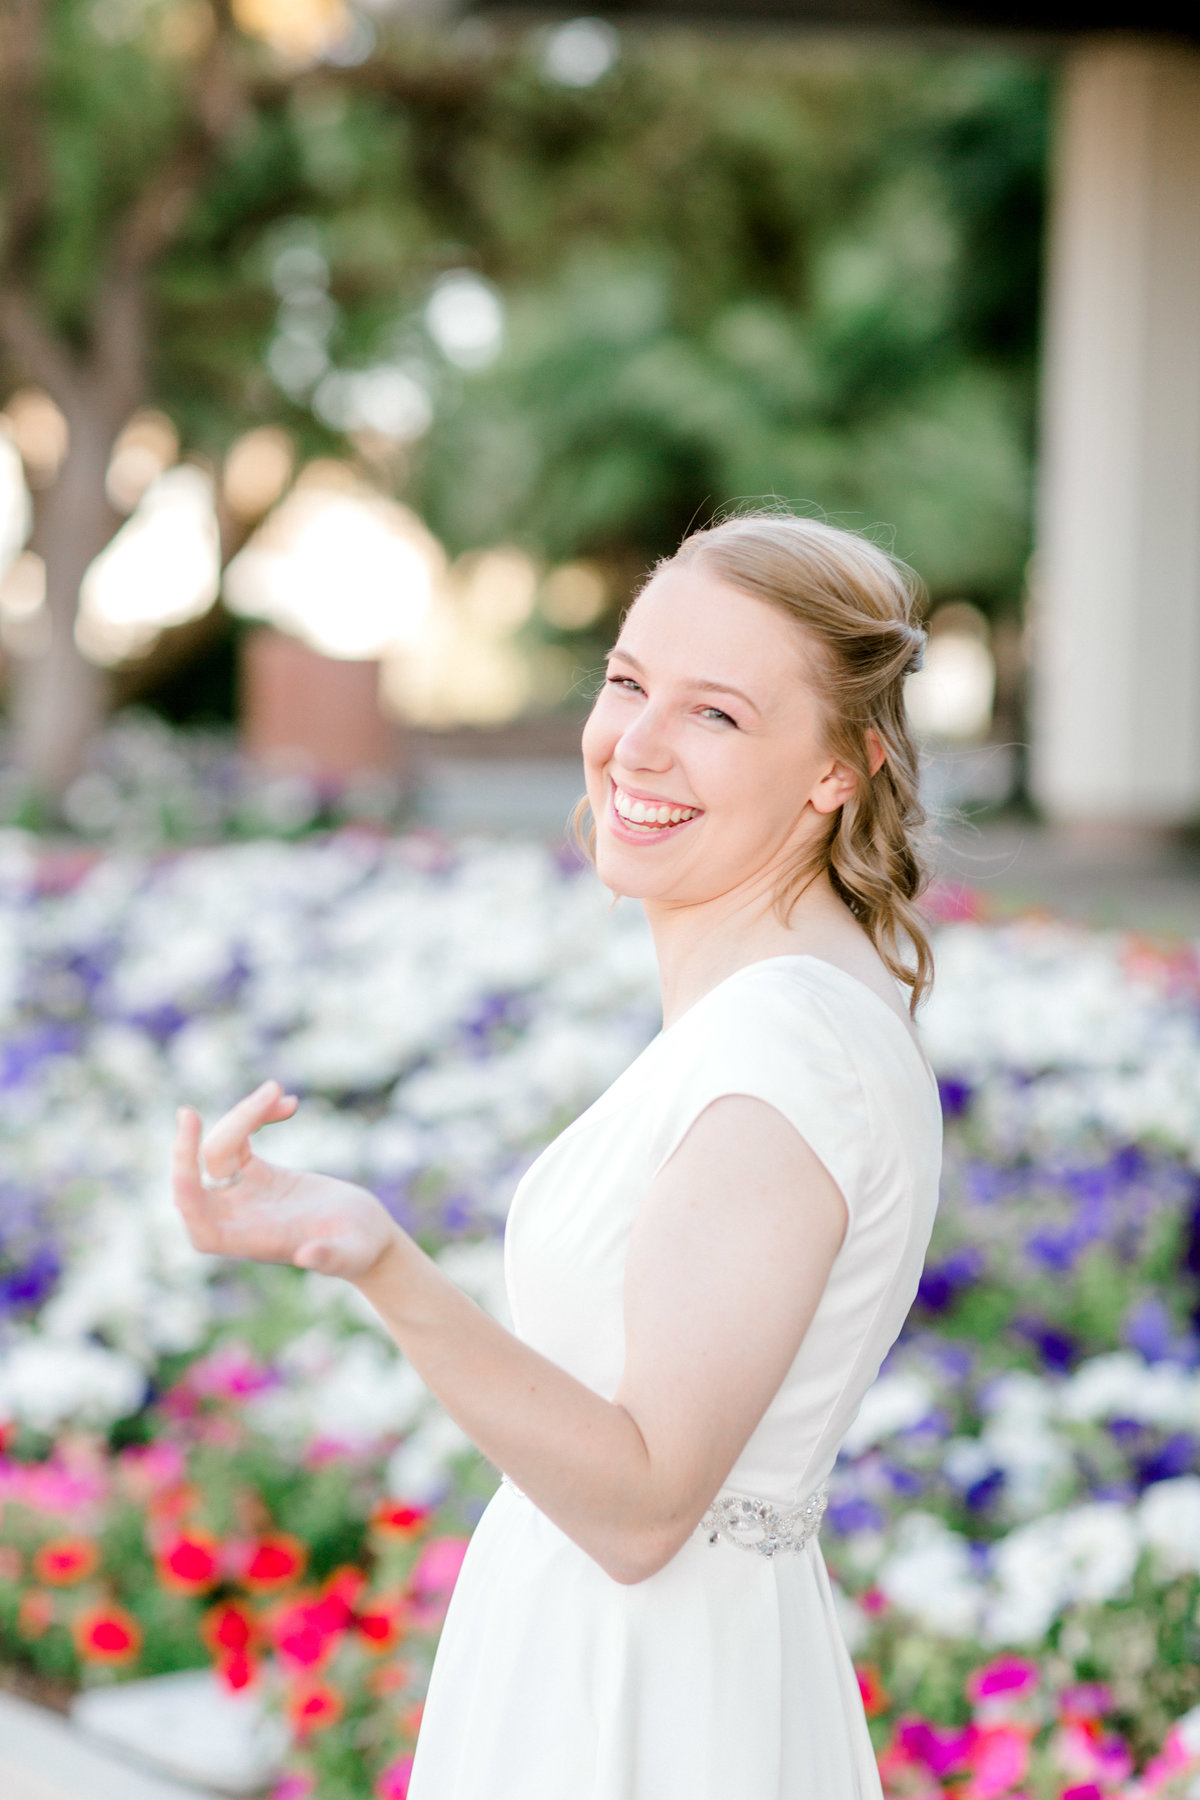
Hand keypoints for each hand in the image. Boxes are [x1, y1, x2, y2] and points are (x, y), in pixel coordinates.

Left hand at [172, 1079, 397, 1281]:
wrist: (365, 1235)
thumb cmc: (361, 1250)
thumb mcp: (352, 1253)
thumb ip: (330, 1258)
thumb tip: (307, 1257)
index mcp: (249, 1240)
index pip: (198, 1220)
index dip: (185, 1186)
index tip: (187, 1149)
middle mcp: (237, 1217)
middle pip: (199, 1176)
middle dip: (198, 1141)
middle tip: (196, 1110)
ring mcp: (243, 1194)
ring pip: (218, 1149)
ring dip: (243, 1115)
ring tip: (279, 1092)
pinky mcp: (255, 1174)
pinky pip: (239, 1139)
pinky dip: (258, 1116)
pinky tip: (289, 1104)